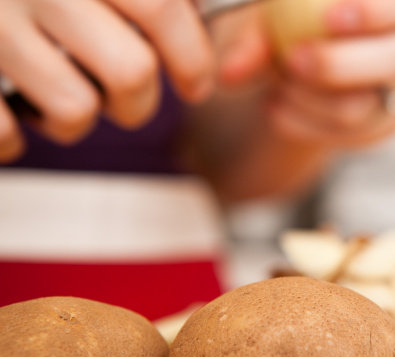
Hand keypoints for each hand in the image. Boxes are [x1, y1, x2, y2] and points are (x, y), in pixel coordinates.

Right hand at [0, 0, 215, 161]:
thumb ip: (158, 2)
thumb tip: (207, 15)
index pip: (161, 9)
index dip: (192, 57)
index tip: (196, 84)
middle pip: (131, 71)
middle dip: (138, 102)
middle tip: (123, 98)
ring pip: (75, 109)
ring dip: (73, 120)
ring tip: (53, 93)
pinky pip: (5, 134)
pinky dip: (11, 139)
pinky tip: (11, 109)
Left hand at [213, 0, 394, 148]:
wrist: (295, 67)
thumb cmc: (292, 21)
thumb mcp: (267, 18)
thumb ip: (252, 40)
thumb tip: (231, 72)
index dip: (380, 11)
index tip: (331, 17)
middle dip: (341, 64)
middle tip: (294, 60)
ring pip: (366, 106)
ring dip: (311, 98)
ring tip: (278, 83)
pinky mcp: (386, 125)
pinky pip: (349, 135)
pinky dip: (305, 123)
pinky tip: (277, 108)